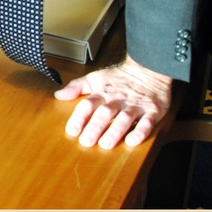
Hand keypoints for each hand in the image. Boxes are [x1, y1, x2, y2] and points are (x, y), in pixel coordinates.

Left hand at [54, 54, 173, 148]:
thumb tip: (58, 95)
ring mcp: (136, 105)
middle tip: (86, 141)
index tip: (72, 130)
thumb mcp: (95, 78)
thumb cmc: (118, 77)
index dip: (79, 117)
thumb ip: (76, 87)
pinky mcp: (153, 111)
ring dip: (115, 131)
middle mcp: (118, 99)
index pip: (88, 104)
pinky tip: (132, 141)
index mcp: (103, 92)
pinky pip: (147, 122)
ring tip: (105, 144)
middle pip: (105, 113)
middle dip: (95, 127)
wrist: (147, 68)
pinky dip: (140, 132)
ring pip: (124, 118)